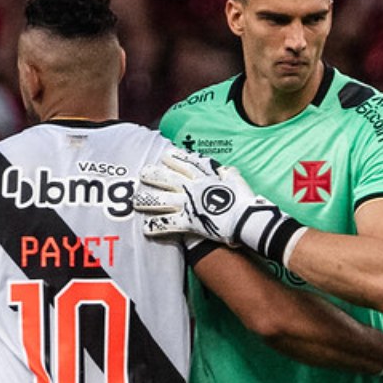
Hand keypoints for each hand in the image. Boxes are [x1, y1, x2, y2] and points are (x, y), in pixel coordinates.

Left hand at [134, 150, 302, 261]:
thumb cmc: (245, 201)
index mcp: (206, 177)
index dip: (175, 158)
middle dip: (154, 175)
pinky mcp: (189, 222)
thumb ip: (229, 174)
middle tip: (142, 172)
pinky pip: (168, 224)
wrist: (247, 219)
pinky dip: (156, 227)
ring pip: (163, 201)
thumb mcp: (238, 180)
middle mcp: (193, 189)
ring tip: (135, 200)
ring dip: (148, 200)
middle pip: (169, 179)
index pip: (187, 164)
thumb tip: (227, 170)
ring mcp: (189, 205)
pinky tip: (145, 229)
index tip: (164, 154)